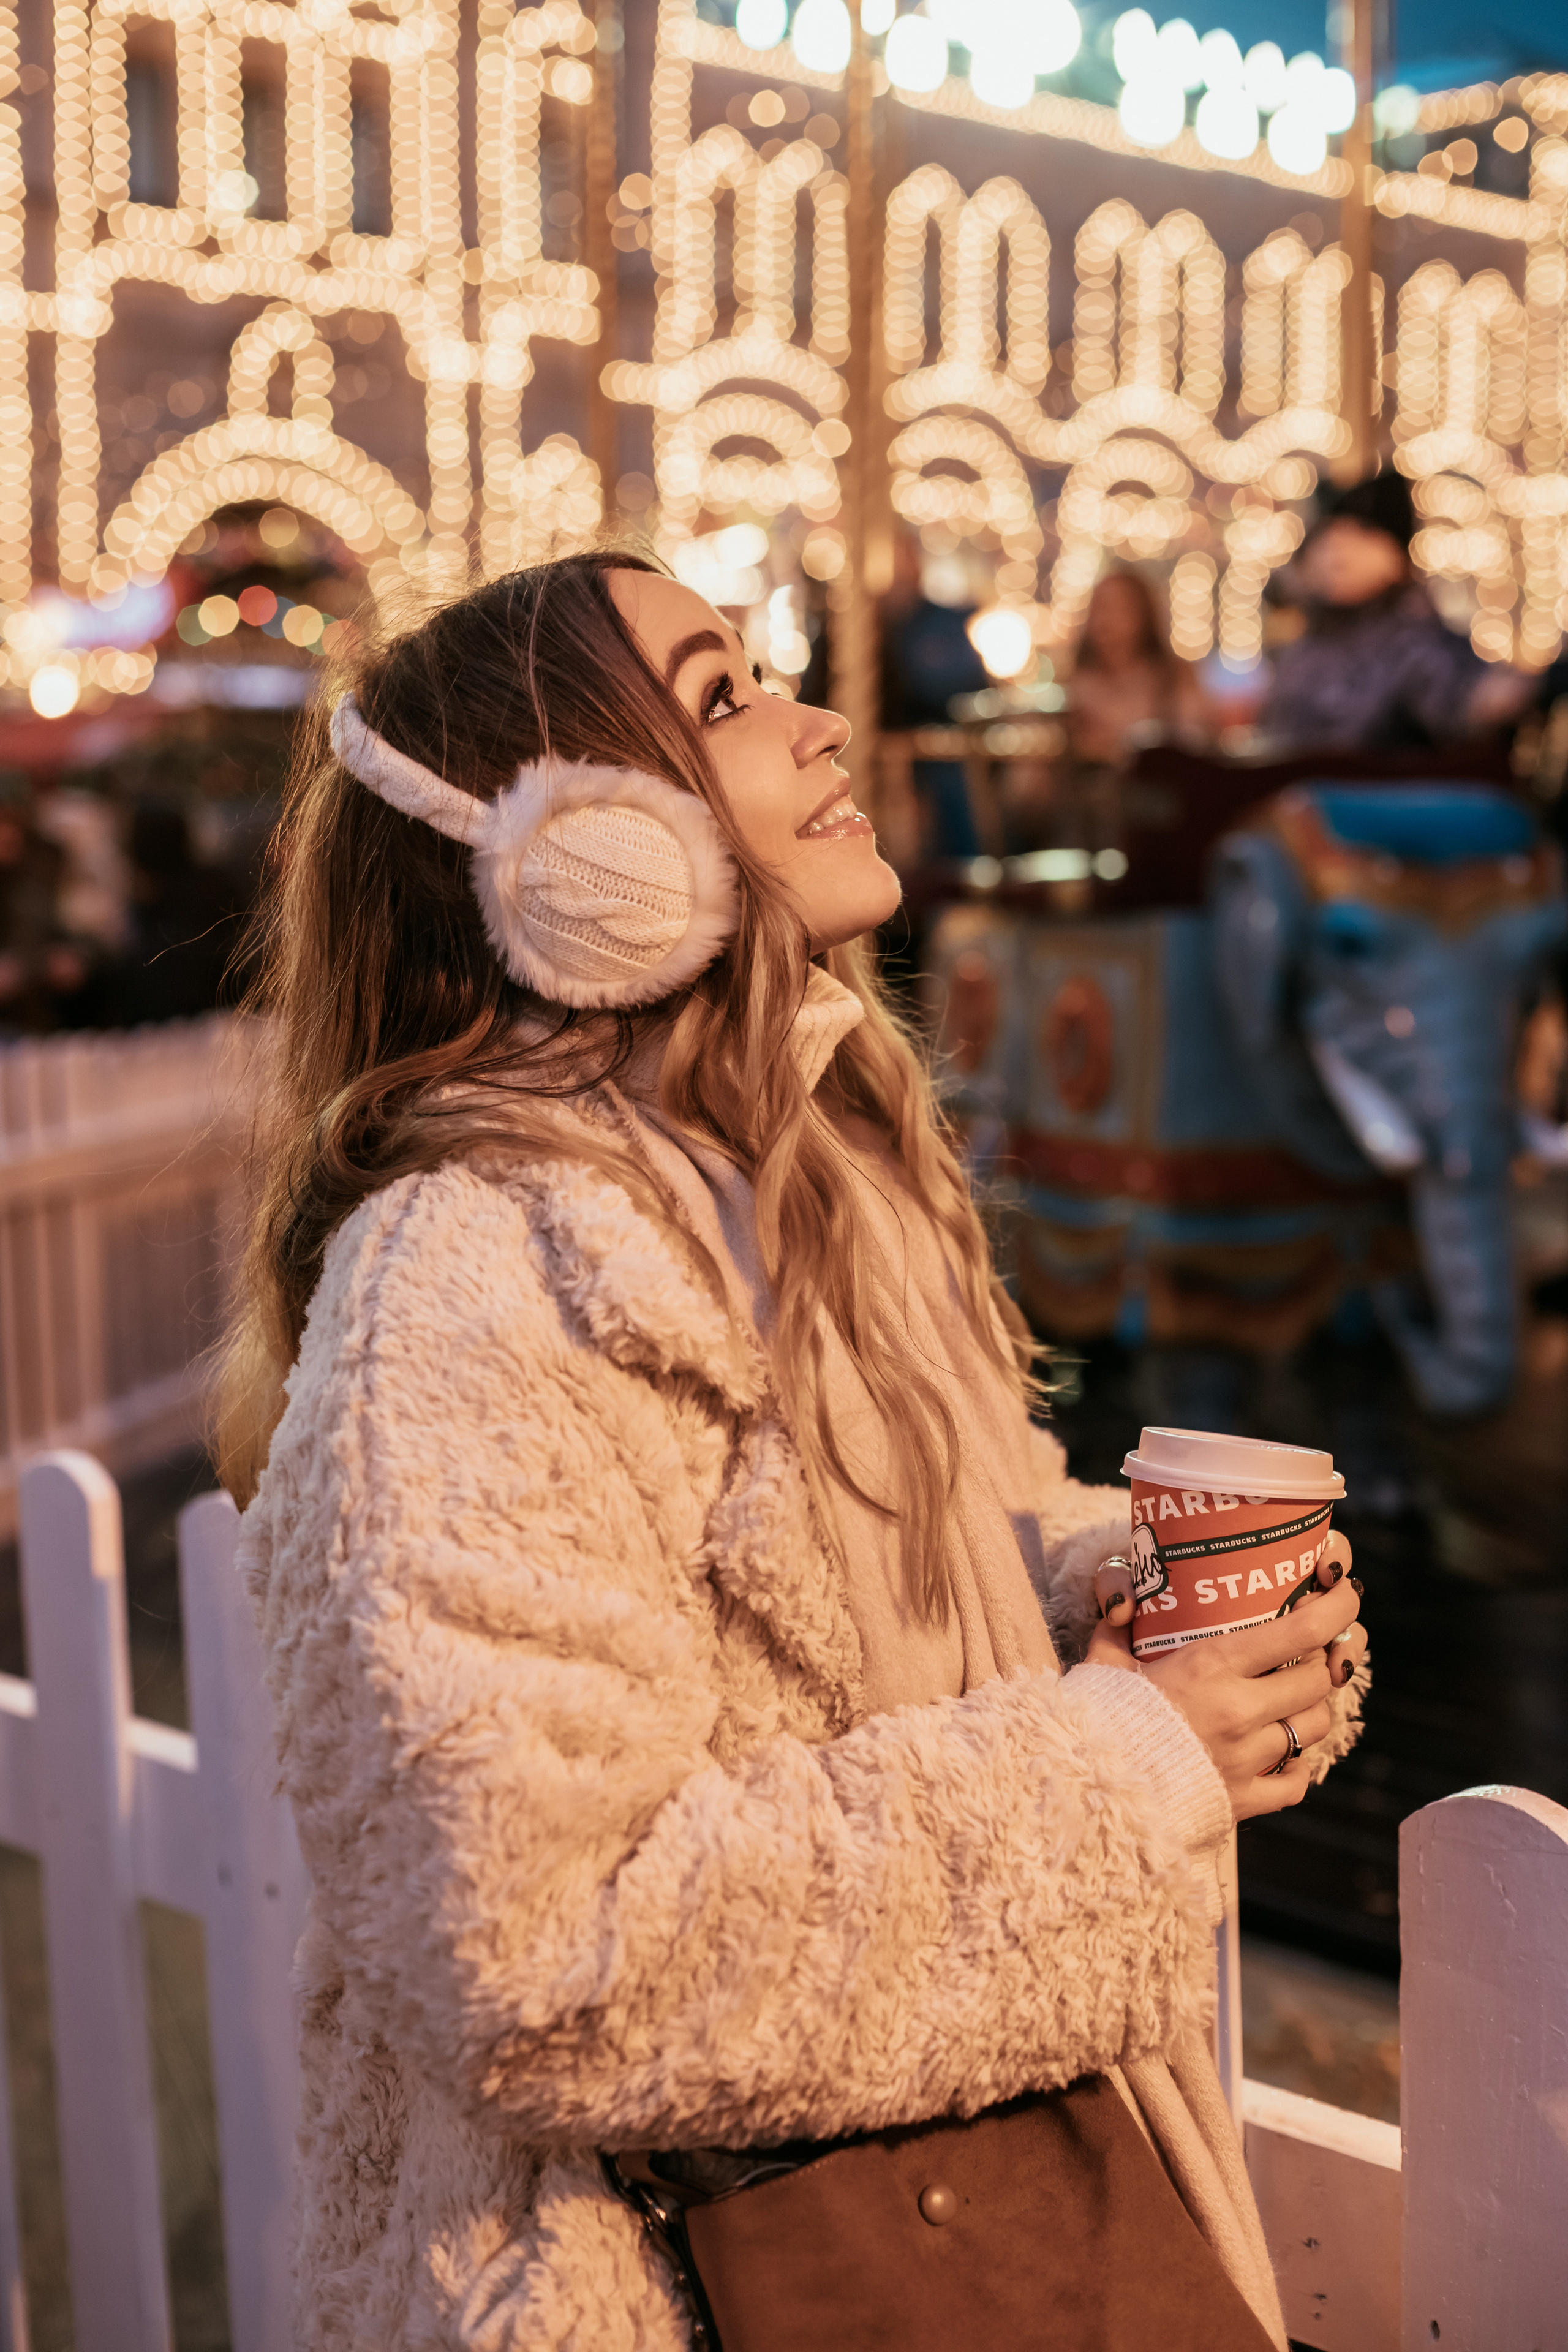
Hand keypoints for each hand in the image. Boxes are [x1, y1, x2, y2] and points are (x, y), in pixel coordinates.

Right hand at [1083, 1534, 1366, 1822]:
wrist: (1086, 1789)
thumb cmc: (1096, 1715)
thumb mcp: (1104, 1659)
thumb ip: (1118, 1625)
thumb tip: (1124, 1599)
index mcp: (1210, 1665)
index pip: (1300, 1632)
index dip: (1336, 1610)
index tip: (1346, 1594)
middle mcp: (1238, 1710)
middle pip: (1316, 1679)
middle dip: (1323, 1661)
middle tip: (1314, 1650)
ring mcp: (1244, 1758)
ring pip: (1313, 1727)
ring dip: (1311, 1708)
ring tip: (1295, 1698)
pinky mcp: (1242, 1800)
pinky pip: (1295, 1783)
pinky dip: (1295, 1766)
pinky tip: (1282, 1753)